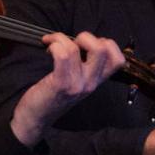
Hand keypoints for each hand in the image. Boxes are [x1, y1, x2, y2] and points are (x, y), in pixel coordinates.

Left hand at [9, 32, 124, 146]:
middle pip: (103, 49)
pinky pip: (62, 55)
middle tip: (70, 42)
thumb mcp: (75, 82)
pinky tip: (47, 48)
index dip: (107, 44)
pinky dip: (54, 45)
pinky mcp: (61, 84)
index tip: (87, 44)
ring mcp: (77, 84)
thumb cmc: (52, 96)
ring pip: (76, 48)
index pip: (118, 60)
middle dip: (86, 36)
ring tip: (52, 43)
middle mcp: (91, 83)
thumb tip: (80, 42)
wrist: (36, 118)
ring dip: (61, 38)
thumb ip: (84, 66)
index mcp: (96, 81)